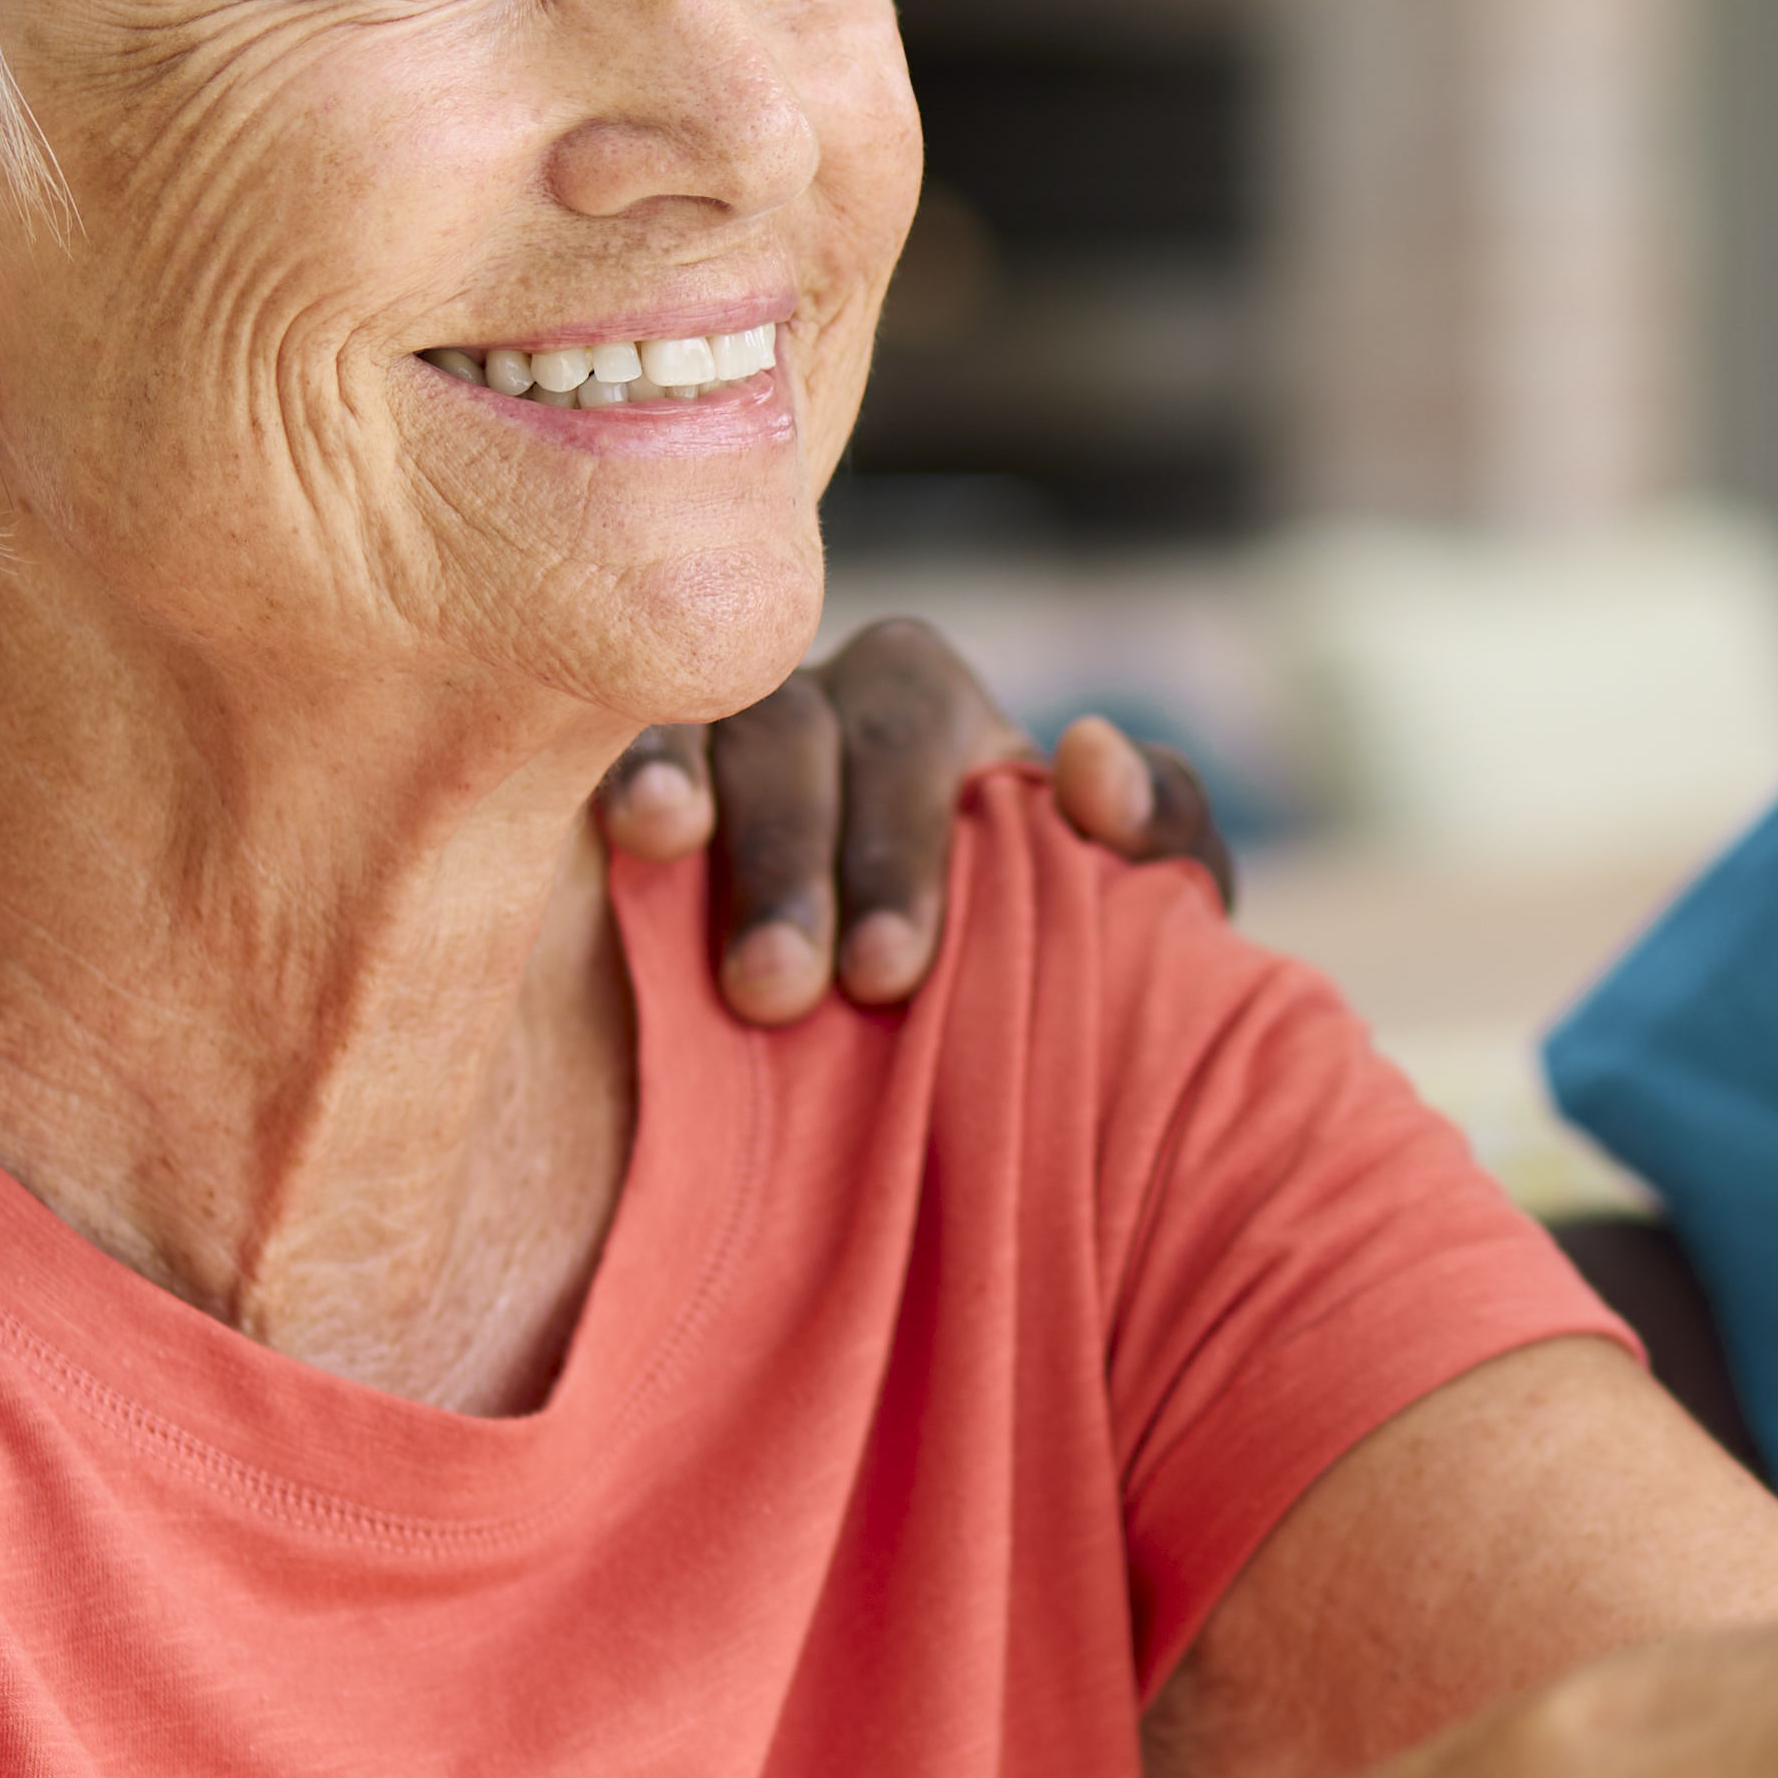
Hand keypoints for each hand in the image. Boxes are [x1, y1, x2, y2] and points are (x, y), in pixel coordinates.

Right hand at [598, 618, 1233, 1021]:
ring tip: (698, 915)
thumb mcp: (1135, 920)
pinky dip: (631, 774)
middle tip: (787, 995)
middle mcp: (813, 702)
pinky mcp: (626, 789)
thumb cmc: (1034, 971)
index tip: (890, 975)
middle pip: (801, 733)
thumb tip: (1090, 760)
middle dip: (798, 862)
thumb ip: (1166, 834)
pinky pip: (612, 749)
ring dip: (703, 812)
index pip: (917, 722)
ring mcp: (711, 737)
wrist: (940, 1075)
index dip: (900, 839)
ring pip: (708, 733)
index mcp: (929, 712)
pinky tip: (632, 834)